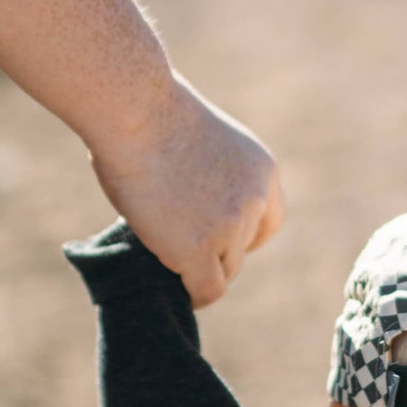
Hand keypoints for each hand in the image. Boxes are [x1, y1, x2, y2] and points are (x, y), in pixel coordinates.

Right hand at [89, 73, 284, 307]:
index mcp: (263, 171)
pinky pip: (207, 290)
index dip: (242, 235)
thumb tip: (194, 208)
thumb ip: (213, 177)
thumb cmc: (153, 113)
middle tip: (182, 249)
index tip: (213, 236)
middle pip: (243, 248)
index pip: (269, 220)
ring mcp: (229, 229)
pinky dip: (193, 295)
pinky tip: (177, 290)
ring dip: (199, 269)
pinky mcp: (199, 251)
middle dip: (217, 252)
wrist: (137, 110)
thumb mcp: (205, 142)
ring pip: (224, 270)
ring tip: (167, 259)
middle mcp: (255, 201)